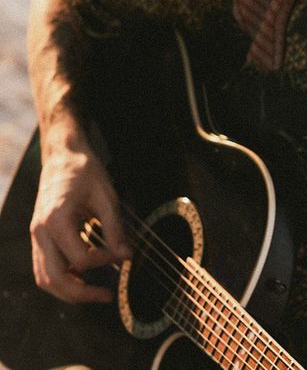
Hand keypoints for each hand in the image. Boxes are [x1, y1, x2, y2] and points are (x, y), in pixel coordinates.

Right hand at [30, 138, 131, 302]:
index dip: (103, 261)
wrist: (63, 155)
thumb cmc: (86, 171)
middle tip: (107, 296)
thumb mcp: (107, 196)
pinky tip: (82, 278)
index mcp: (56, 220)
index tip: (121, 253)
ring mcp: (35, 236)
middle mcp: (40, 232)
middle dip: (81, 294)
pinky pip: (43, 267)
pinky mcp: (38, 236)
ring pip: (44, 278)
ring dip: (68, 291)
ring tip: (95, 292)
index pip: (79, 258)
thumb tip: (126, 256)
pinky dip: (60, 279)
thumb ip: (115, 228)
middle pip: (53, 279)